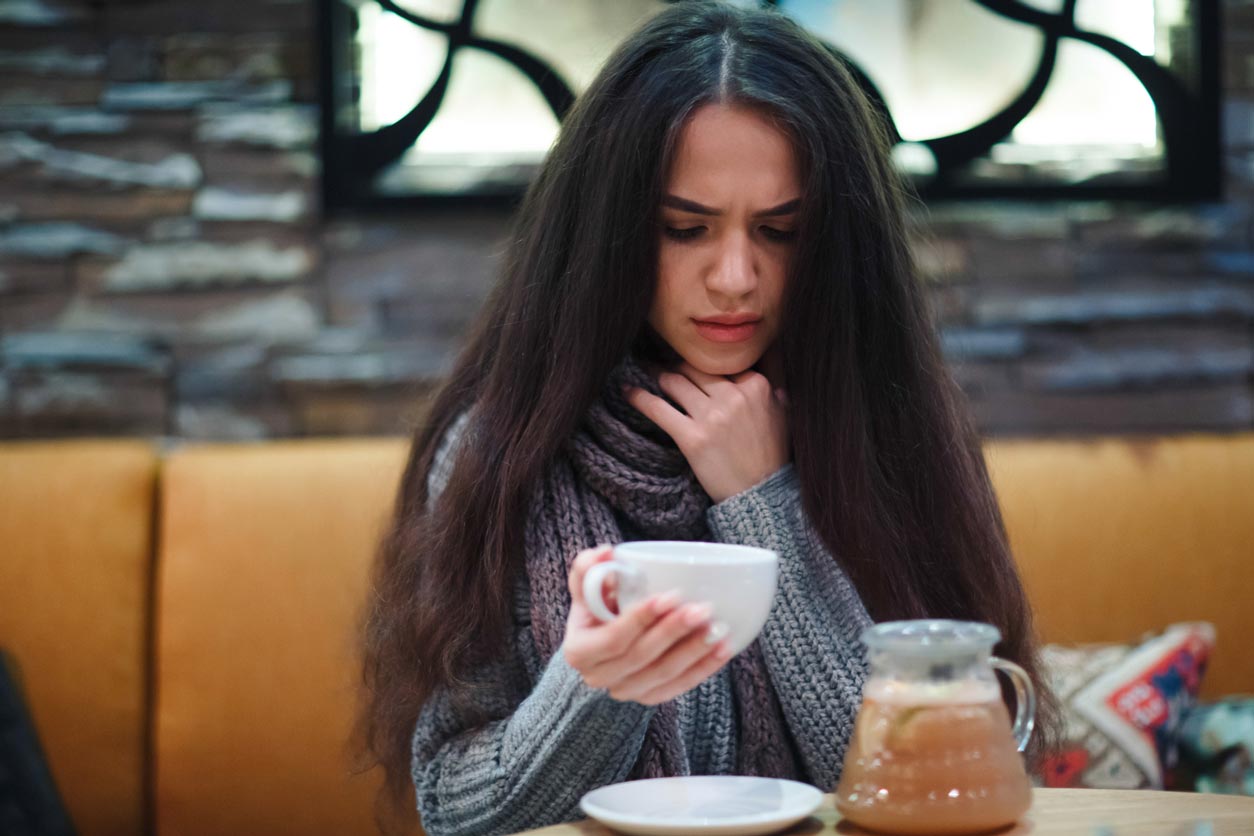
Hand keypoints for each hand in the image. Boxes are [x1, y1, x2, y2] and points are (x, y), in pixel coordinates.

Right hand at [563, 545, 732, 703]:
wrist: (602, 637)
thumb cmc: (597, 605)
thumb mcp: (586, 584)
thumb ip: (588, 567)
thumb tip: (605, 553)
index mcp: (579, 651)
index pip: (613, 639)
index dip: (641, 620)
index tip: (669, 596)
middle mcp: (599, 677)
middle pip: (641, 657)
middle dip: (673, 633)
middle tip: (701, 609)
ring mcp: (626, 690)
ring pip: (664, 674)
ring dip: (694, 651)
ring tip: (718, 627)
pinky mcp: (650, 696)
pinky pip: (679, 686)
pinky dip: (703, 668)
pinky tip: (723, 649)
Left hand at [625, 362, 788, 502]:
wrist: (761, 494)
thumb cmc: (771, 456)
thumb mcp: (783, 414)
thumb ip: (773, 387)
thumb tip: (768, 363)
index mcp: (756, 386)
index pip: (722, 363)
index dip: (705, 362)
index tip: (692, 360)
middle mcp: (734, 396)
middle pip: (694, 368)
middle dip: (678, 365)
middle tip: (664, 362)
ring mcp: (712, 417)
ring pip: (675, 382)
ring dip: (660, 376)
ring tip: (649, 373)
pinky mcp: (692, 438)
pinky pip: (659, 409)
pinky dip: (640, 398)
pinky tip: (627, 390)